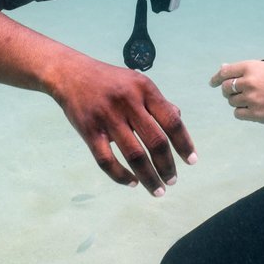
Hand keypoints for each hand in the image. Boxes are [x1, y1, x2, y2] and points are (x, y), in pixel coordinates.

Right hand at [49, 59, 196, 195]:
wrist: (71, 73)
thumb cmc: (110, 80)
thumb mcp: (137, 82)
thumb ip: (158, 102)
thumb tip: (178, 121)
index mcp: (144, 89)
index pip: (171, 121)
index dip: (184, 143)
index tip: (191, 161)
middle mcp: (128, 102)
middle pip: (155, 141)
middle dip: (167, 166)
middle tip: (172, 181)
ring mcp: (107, 117)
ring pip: (134, 155)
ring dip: (149, 177)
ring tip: (157, 189)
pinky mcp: (89, 131)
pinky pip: (107, 160)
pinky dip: (121, 176)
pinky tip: (132, 182)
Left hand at [210, 59, 263, 122]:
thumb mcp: (262, 67)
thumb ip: (242, 69)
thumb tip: (222, 69)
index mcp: (250, 68)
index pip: (225, 72)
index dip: (216, 78)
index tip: (213, 83)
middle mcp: (248, 82)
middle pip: (226, 88)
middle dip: (228, 90)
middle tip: (236, 92)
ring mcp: (252, 99)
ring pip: (231, 102)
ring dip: (236, 101)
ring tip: (249, 99)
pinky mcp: (256, 113)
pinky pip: (238, 113)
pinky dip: (241, 111)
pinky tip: (250, 108)